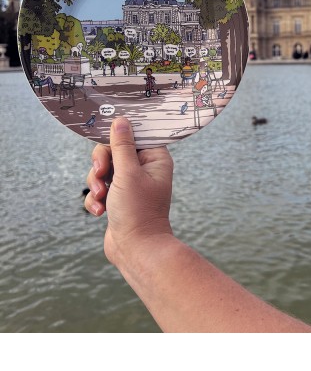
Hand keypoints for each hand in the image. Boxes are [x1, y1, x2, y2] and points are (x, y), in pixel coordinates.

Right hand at [84, 117, 173, 265]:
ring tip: (100, 198)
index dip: (118, 135)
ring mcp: (129, 184)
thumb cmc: (138, 211)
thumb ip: (122, 146)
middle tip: (101, 175)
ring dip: (96, 183)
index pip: (135, 134)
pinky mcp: (117, 198)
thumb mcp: (128, 173)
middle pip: (113, 150)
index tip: (106, 141)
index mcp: (154, 159)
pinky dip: (95, 199)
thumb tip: (121, 120)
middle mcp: (143, 169)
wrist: (136, 250)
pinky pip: (99, 188)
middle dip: (102, 163)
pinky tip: (99, 212)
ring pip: (103, 170)